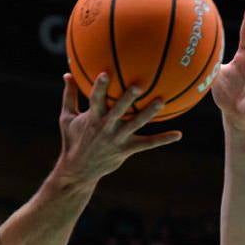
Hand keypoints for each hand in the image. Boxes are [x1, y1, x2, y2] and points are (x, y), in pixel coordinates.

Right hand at [54, 72, 181, 184]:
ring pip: (135, 124)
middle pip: (118, 111)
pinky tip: (178, 134)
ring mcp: (117, 139)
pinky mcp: (127, 150)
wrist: (78, 170)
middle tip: (139, 85)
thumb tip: (66, 73)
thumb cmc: (73, 140)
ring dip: (148, 113)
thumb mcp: (66, 118)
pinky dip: (163, 139)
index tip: (105, 73)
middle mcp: (105, 127)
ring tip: (161, 101)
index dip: (99, 87)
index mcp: (92, 118)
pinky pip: (147, 144)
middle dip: (127, 99)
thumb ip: (69, 95)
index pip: (95, 100)